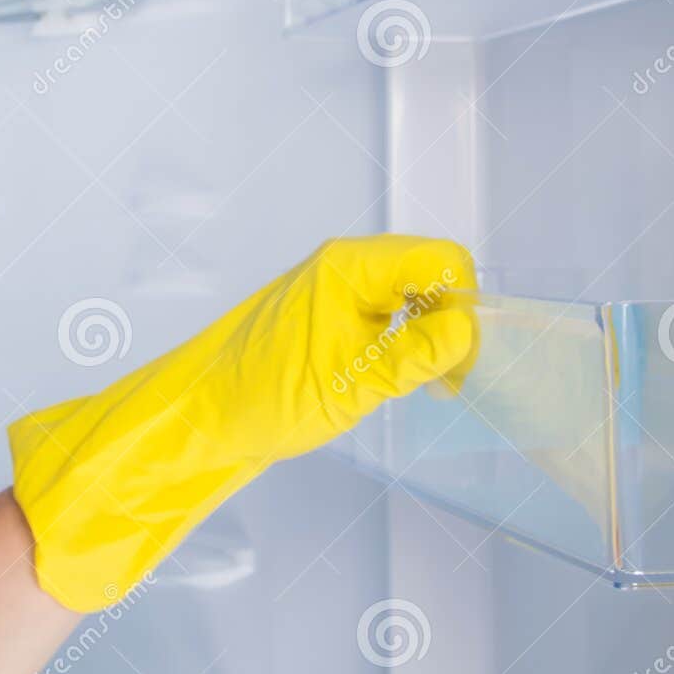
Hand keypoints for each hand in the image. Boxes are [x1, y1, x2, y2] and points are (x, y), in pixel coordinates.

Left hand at [9, 235, 475, 611]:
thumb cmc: (264, 396)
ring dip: (432, 330)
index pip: (441, 258)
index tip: (465, 355)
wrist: (206, 416)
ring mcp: (340, 284)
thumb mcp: (352, 384)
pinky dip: (409, 335)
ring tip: (430, 381)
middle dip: (452, 318)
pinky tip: (404, 374)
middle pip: (432, 270)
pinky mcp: (335, 308)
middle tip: (451, 377)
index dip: (465, 303)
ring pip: (415, 291)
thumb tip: (468, 330)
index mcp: (352, 267)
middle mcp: (348, 265)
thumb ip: (415, 355)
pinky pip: (392, 307)